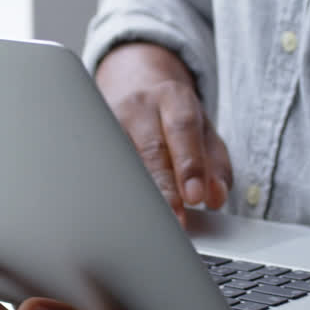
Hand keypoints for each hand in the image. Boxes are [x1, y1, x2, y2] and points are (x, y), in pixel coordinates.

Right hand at [96, 42, 232, 225]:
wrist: (134, 86)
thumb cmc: (173, 118)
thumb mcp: (204, 131)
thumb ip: (217, 164)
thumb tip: (216, 196)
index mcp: (173, 97)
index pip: (182, 129)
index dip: (189, 165)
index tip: (196, 197)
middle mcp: (140, 106)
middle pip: (151, 149)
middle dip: (164, 188)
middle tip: (176, 220)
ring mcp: (110, 120)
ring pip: (122, 161)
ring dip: (136, 195)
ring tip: (148, 223)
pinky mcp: (92, 137)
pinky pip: (103, 168)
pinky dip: (113, 192)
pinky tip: (122, 213)